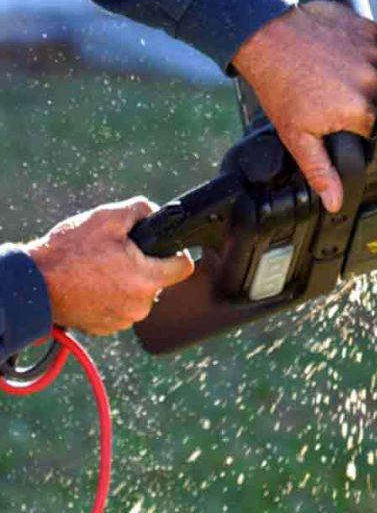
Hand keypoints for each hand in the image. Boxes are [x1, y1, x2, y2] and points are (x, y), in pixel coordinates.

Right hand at [25, 197, 193, 335]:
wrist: (32, 284)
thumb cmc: (68, 252)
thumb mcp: (107, 217)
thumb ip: (141, 209)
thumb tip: (155, 212)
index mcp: (146, 279)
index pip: (183, 267)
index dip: (175, 252)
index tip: (161, 247)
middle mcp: (139, 306)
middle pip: (158, 279)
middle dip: (143, 265)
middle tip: (116, 255)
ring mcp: (122, 320)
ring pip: (138, 294)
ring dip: (126, 281)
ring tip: (99, 269)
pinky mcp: (105, 328)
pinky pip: (120, 307)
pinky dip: (110, 296)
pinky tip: (92, 284)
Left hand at [231, 1, 376, 211]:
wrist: (265, 36)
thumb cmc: (278, 84)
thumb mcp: (296, 136)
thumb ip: (321, 170)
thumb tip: (337, 201)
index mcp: (359, 112)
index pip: (367, 127)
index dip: (346, 123)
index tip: (327, 113)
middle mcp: (372, 82)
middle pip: (372, 99)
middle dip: (352, 98)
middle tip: (322, 90)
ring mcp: (372, 52)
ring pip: (372, 72)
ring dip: (354, 71)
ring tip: (324, 68)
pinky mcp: (367, 29)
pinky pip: (372, 44)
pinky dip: (356, 47)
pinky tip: (332, 50)